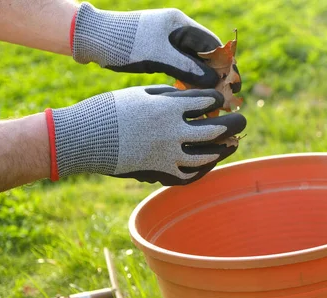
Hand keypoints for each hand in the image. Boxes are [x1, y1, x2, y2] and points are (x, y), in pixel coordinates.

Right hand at [45, 85, 245, 184]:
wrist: (84, 139)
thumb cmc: (110, 110)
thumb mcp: (141, 93)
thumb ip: (169, 96)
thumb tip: (191, 98)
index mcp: (167, 108)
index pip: (205, 102)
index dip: (217, 99)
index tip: (221, 98)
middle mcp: (172, 132)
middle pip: (214, 129)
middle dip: (233, 123)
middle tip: (242, 120)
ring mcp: (167, 156)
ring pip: (206, 155)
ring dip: (223, 149)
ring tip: (233, 144)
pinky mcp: (160, 172)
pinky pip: (188, 175)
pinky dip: (202, 169)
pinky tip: (210, 163)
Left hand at [71, 2, 239, 89]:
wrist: (92, 39)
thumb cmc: (124, 43)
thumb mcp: (157, 56)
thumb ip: (186, 68)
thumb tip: (214, 81)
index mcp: (179, 24)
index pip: (212, 44)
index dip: (226, 63)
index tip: (235, 82)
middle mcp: (176, 31)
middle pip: (206, 55)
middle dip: (217, 75)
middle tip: (227, 95)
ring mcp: (167, 43)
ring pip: (193, 63)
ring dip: (203, 80)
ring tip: (213, 100)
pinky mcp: (158, 54)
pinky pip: (180, 68)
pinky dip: (188, 81)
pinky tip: (193, 97)